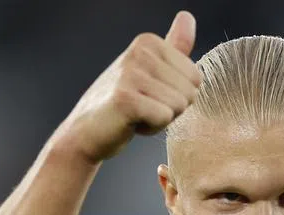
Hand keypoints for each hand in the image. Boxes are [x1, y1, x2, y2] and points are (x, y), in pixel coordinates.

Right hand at [53, 10, 200, 162]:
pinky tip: (131, 122)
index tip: (151, 94)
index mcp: (149, 42)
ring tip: (136, 114)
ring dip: (160, 119)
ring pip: (178, 106)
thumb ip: (174, 46)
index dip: (178, 95)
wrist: (87, 130)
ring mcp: (130, 73)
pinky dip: (151, 128)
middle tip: (143, 106)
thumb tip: (188, 16)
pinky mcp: (125, 99)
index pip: (196, 78)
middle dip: (171, 109)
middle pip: (189, 93)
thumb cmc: (124, 102)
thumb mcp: (152, 69)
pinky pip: (164, 118)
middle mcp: (139, 52)